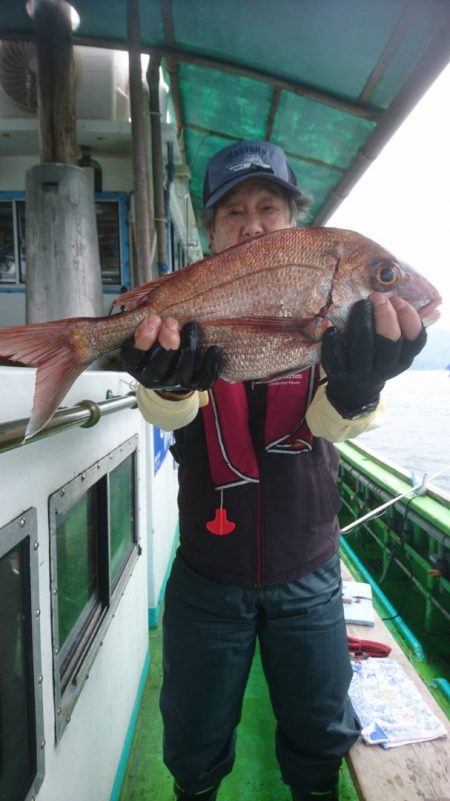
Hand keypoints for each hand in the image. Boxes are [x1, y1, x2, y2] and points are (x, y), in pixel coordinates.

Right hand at [121, 315, 221, 392]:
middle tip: (171, 322)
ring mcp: (173, 384)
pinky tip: (213, 348)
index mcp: (136, 365)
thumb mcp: (144, 336)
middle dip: (166, 342)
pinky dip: (209, 364)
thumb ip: (146, 327)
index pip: (136, 355)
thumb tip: (155, 316)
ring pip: (181, 372)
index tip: (153, 319)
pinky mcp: (192, 385)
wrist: (169, 371)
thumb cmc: (156, 346)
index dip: (144, 338)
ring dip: (187, 348)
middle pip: (158, 366)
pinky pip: (203, 378)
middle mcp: (152, 378)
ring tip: (191, 326)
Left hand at [321, 293, 426, 417]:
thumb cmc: (377, 357)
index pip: (415, 340)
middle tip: (378, 297)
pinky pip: (335, 356)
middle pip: (389, 342)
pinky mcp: (340, 373)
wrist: (354, 388)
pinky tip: (333, 328)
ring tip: (361, 305)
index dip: (408, 318)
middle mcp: (385, 367)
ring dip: (362, 320)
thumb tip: (425, 306)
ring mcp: (362, 372)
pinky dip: (334, 340)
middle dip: (385, 316)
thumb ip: (404, 329)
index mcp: (402, 359)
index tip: (397, 300)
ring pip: (363, 346)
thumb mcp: (395, 350)